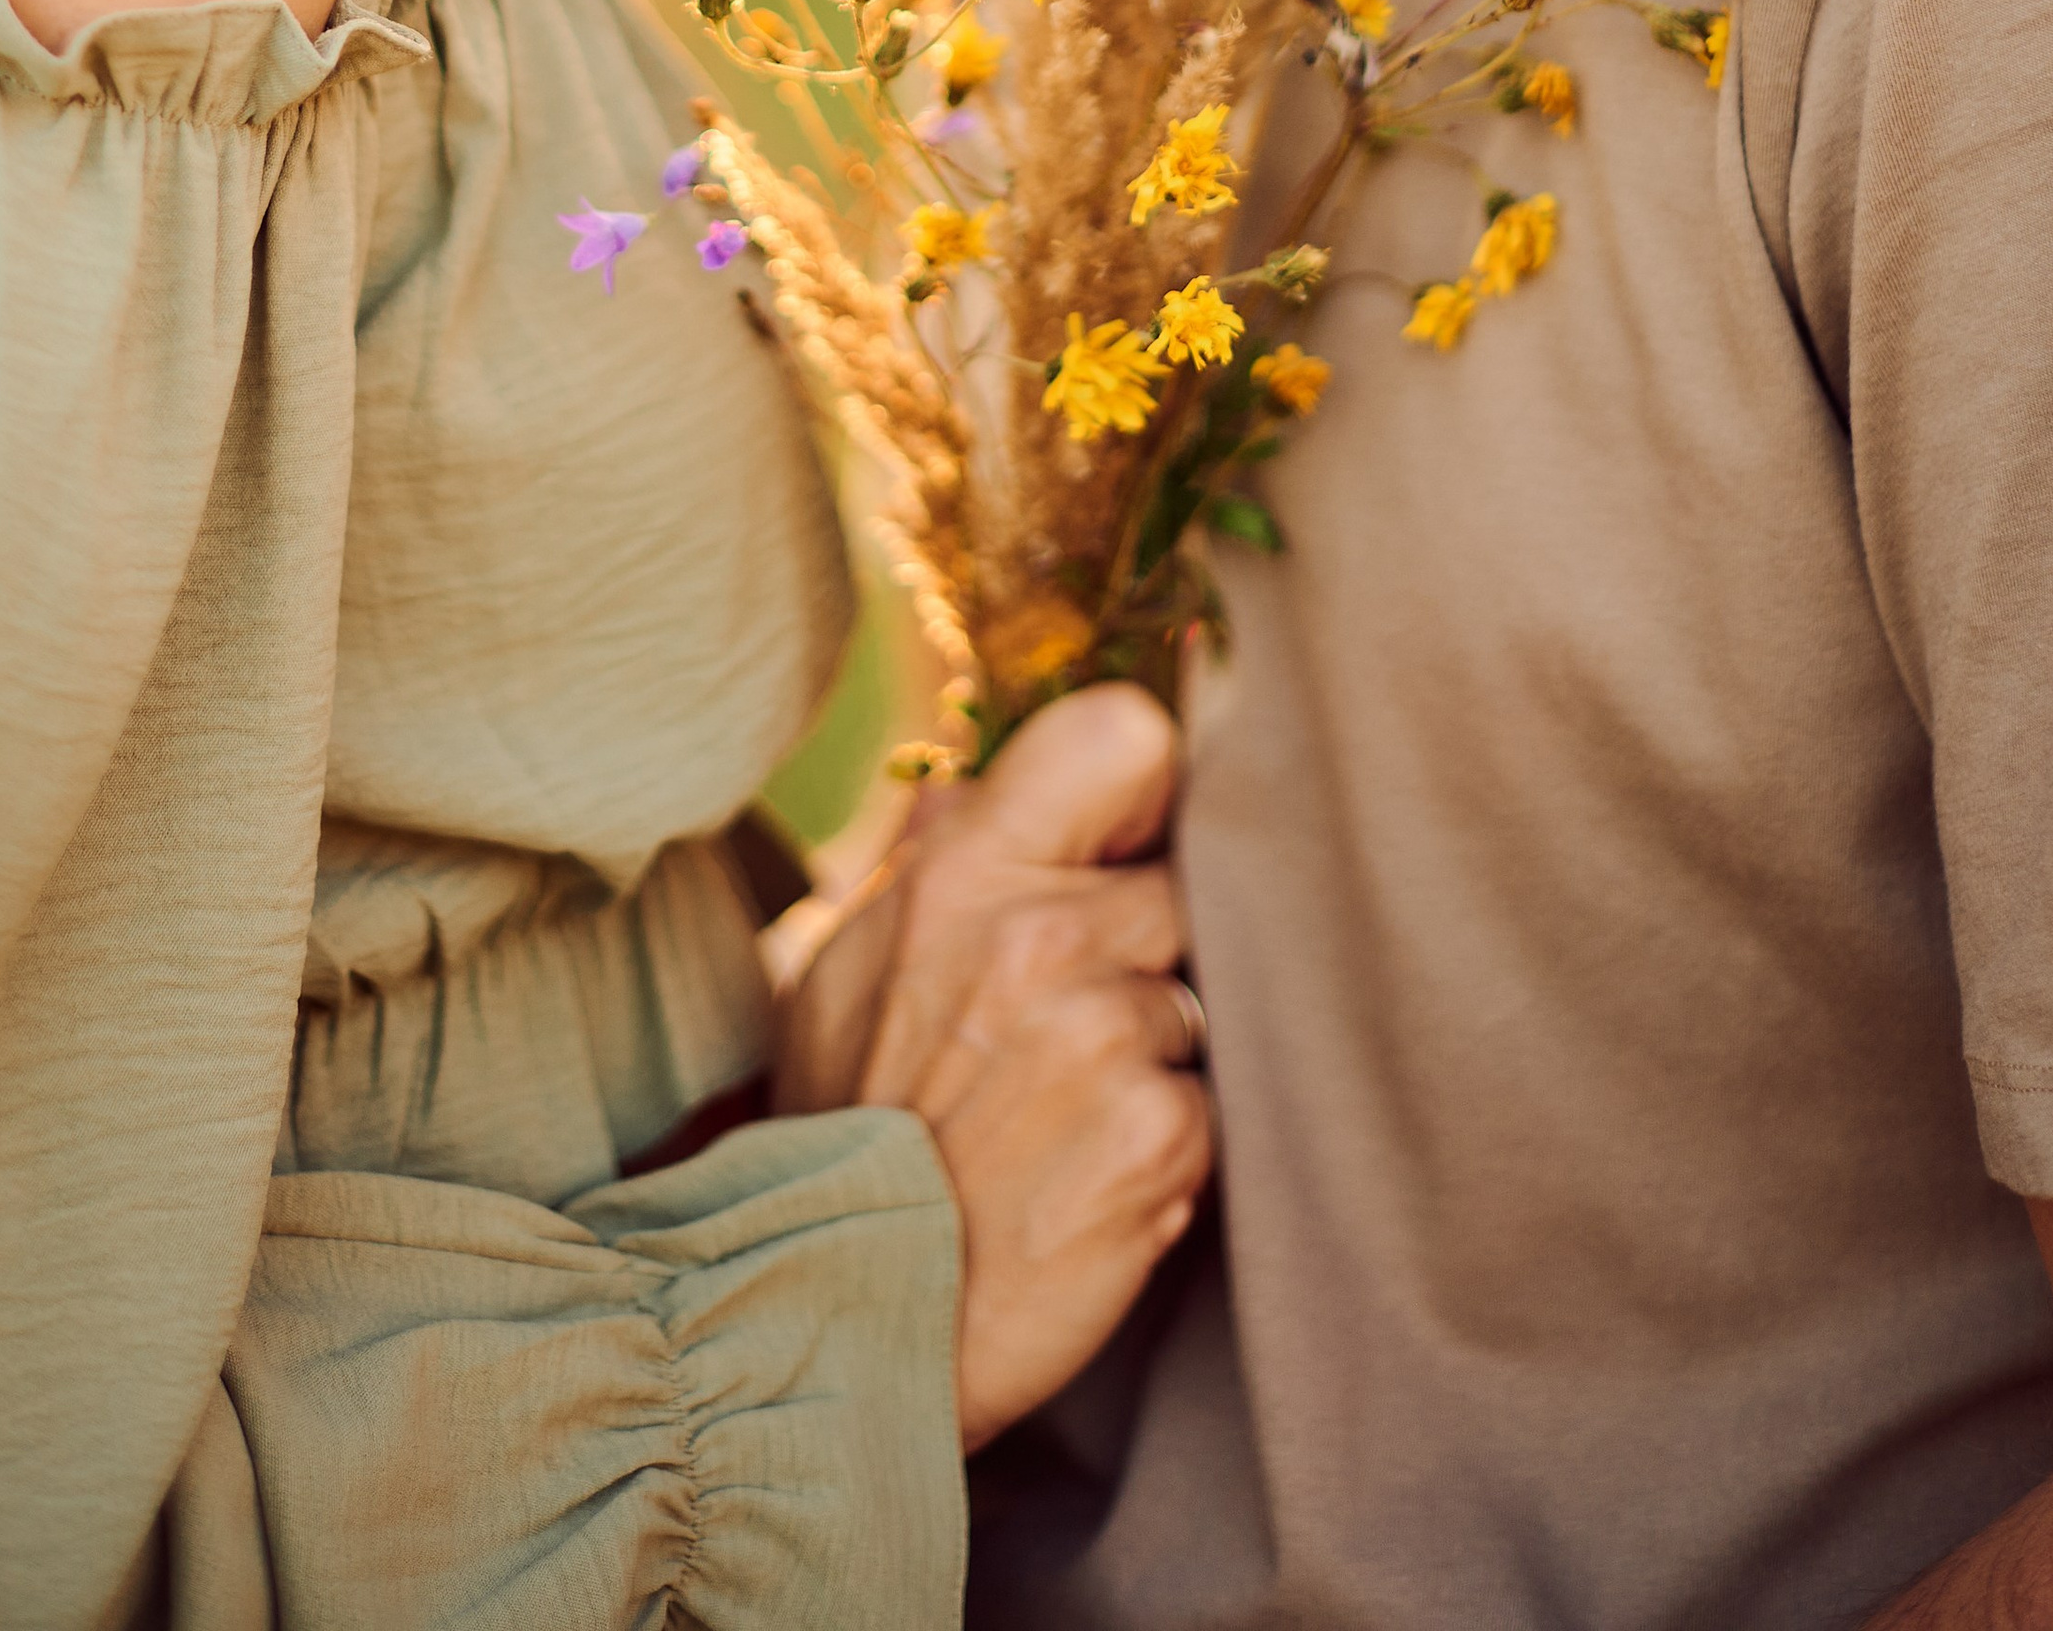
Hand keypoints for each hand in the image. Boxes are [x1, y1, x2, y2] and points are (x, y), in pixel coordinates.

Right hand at [775, 687, 1213, 1451]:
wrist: (841, 1316)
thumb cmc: (846, 1131)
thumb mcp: (842, 970)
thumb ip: (920, 862)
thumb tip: (965, 779)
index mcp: (962, 874)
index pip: (1121, 737)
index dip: (1147, 789)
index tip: (1131, 842)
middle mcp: (1037, 938)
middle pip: (1185, 883)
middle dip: (1151, 951)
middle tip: (1084, 1020)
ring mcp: (1101, 1035)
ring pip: (1202, 998)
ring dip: (1160, 1051)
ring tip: (1073, 1112)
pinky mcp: (1154, 1135)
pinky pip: (1211, 1101)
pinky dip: (1169, 1140)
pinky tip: (1094, 1172)